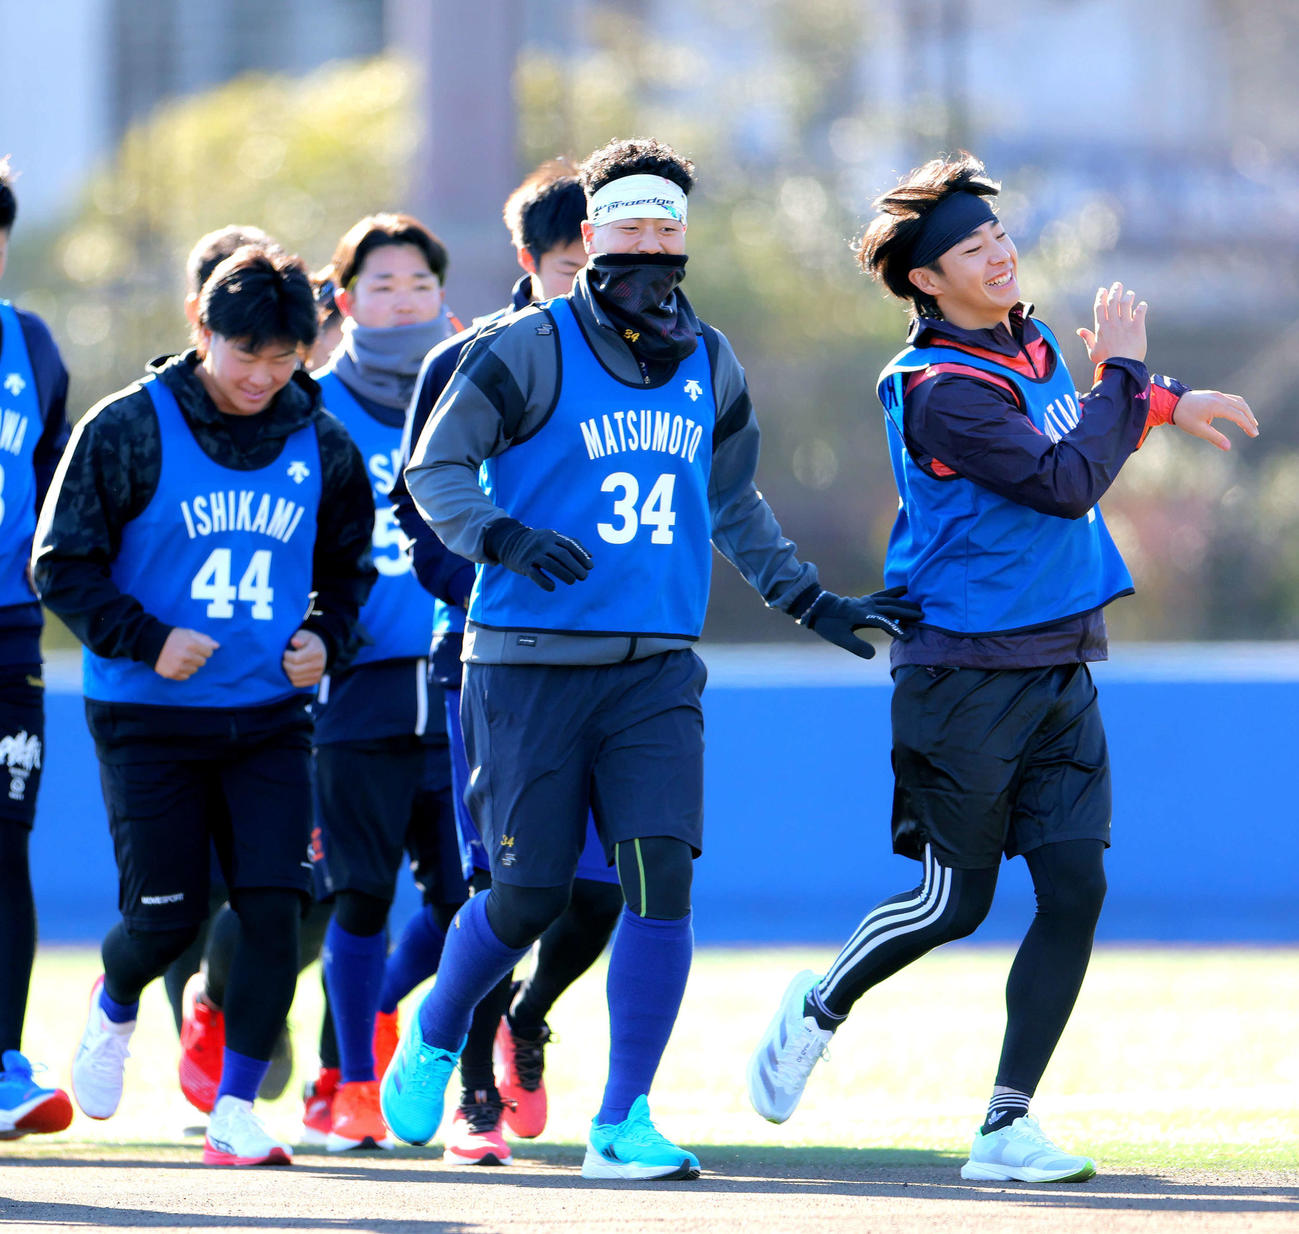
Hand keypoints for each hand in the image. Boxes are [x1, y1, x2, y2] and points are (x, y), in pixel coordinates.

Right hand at [155, 627, 218, 680]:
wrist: (150, 642)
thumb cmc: (172, 636)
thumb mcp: (188, 633)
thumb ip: (204, 639)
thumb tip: (217, 646)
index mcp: (191, 644)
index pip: (208, 653)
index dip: (203, 649)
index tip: (196, 647)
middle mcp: (185, 656)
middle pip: (202, 662)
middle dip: (197, 657)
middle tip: (187, 652)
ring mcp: (178, 666)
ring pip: (195, 670)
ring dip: (190, 665)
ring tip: (181, 658)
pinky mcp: (172, 673)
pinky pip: (185, 676)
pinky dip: (183, 671)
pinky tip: (176, 664)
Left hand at [282, 629, 326, 686]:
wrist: (322, 651)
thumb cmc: (310, 642)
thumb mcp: (305, 636)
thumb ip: (300, 638)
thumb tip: (294, 641)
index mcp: (316, 652)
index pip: (296, 659)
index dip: (286, 656)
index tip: (286, 652)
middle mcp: (318, 664)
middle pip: (294, 670)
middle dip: (285, 664)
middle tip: (284, 659)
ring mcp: (317, 674)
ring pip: (294, 678)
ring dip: (287, 671)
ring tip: (288, 665)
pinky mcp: (314, 681)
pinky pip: (297, 683)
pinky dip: (291, 678)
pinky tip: (292, 671)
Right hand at [493, 524, 593, 592]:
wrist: (510, 542)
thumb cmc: (538, 543)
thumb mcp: (554, 538)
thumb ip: (572, 544)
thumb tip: (590, 557)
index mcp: (552, 536)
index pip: (570, 545)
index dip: (582, 557)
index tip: (590, 567)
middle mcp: (543, 543)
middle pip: (562, 555)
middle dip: (575, 567)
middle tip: (584, 577)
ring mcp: (532, 554)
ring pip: (551, 564)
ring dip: (564, 574)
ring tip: (572, 581)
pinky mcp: (524, 564)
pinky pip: (535, 574)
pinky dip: (544, 582)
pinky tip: (553, 587)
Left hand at [802, 587, 921, 659]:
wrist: (817, 607)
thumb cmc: (828, 624)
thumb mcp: (839, 638)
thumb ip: (856, 646)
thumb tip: (873, 655)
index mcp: (861, 615)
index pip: (884, 622)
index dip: (896, 629)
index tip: (907, 638)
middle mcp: (867, 606)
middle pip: (891, 607)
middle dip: (907, 612)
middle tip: (924, 617)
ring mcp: (866, 601)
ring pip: (890, 600)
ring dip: (905, 603)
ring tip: (919, 606)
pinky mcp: (865, 600)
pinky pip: (883, 594)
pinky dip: (895, 592)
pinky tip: (905, 589)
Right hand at [1076, 282, 1146, 364]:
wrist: (1121, 366)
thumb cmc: (1106, 361)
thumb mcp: (1093, 351)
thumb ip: (1087, 338)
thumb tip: (1080, 331)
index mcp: (1101, 327)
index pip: (1099, 307)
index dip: (1101, 297)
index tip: (1102, 290)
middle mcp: (1112, 323)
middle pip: (1113, 301)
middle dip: (1115, 291)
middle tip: (1117, 285)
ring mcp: (1125, 324)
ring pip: (1126, 304)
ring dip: (1128, 296)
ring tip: (1130, 293)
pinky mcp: (1137, 327)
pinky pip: (1140, 312)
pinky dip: (1142, 307)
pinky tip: (1142, 304)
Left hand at [1171, 390, 1258, 451]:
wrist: (1172, 402)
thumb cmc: (1184, 417)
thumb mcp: (1198, 430)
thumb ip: (1214, 438)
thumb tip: (1228, 447)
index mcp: (1217, 406)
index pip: (1239, 416)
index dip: (1248, 426)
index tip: (1254, 435)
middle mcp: (1220, 398)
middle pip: (1242, 407)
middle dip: (1250, 420)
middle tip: (1254, 432)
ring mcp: (1218, 395)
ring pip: (1239, 402)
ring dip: (1246, 412)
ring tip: (1251, 424)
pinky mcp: (1215, 395)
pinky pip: (1232, 399)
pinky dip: (1239, 407)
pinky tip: (1240, 415)